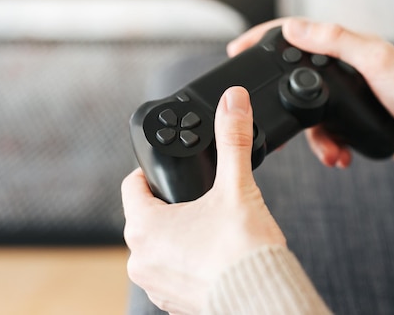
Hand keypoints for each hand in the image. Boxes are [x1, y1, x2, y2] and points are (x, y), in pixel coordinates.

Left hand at [121, 87, 285, 313]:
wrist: (261, 298)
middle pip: (147, 217)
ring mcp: (156, 285)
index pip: (132, 187)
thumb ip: (232, 138)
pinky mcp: (173, 304)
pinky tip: (215, 257)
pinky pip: (173, 273)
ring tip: (211, 229)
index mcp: (145, 227)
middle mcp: (141, 260)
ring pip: (159, 247)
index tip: (168, 170)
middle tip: (200, 198)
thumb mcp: (236, 186)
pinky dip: (189, 262)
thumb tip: (232, 99)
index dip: (150, 173)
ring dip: (178, 236)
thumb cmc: (242, 249)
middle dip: (170, 205)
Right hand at [228, 18, 393, 176]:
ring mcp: (351, 100)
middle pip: (298, 81)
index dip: (266, 39)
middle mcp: (347, 72)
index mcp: (351, 48)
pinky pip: (329, 136)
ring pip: (312, 117)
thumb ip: (335, 41)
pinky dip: (330, 149)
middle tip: (263, 115)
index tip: (238, 48)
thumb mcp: (376, 60)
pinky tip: (341, 157)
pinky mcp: (355, 124)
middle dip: (283, 101)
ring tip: (330, 152)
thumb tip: (294, 27)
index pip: (300, 35)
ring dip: (316, 138)